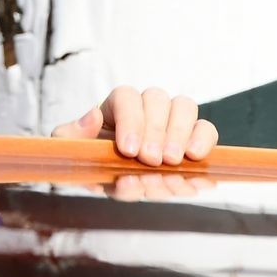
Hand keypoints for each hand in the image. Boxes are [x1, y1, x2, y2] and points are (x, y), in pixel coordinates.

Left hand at [50, 85, 218, 166]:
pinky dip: (204, 143)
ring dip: (181, 134)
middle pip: (158, 99)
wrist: (116, 179)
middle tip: (151, 160)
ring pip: (185, 107)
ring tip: (173, 162)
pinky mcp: (194, 138)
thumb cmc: (92, 159)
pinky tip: (196, 161)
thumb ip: (70, 135)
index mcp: (117, 105)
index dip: (130, 120)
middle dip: (156, 131)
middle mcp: (147, 106)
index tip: (128, 150)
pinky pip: (207, 130)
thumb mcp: (71, 150)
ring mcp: (173, 120)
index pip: (126, 97)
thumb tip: (92, 116)